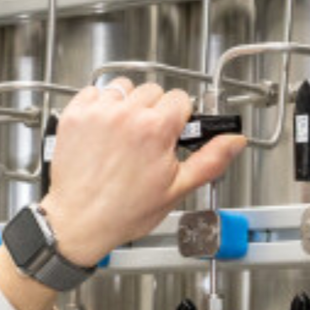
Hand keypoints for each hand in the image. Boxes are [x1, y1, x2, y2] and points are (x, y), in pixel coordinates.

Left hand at [36, 79, 248, 265]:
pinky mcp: (75, 115)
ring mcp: (98, 113)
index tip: (173, 132)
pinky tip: (103, 128)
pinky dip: (99, 104)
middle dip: (155, 111)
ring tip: (125, 132)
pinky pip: (93, 91)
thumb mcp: (176, 189)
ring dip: (128, 104)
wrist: (79, 223)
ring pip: (124, 87)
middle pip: (153, 90)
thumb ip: (210, 160)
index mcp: (155, 129)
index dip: (180, 118)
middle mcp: (125, 114)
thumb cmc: (123, 212)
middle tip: (148, 139)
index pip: (180, 98)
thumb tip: (234, 142)